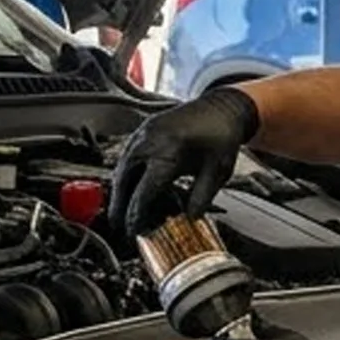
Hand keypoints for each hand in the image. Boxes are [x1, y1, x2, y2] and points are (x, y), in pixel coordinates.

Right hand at [108, 85, 260, 234]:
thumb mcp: (218, 171)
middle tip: (120, 228)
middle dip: (119, 207)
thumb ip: (201, 197)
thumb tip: (189, 220)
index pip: (144, 192)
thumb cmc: (220, 136)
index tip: (134, 232)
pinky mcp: (141, 132)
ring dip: (119, 193)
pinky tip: (129, 190)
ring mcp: (142, 134)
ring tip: (120, 213)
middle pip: (124, 182)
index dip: (136, 216)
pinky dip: (124, 177)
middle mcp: (149, 142)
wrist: (220, 107)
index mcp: (168, 153)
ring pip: (121, 170)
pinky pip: (126, 158)